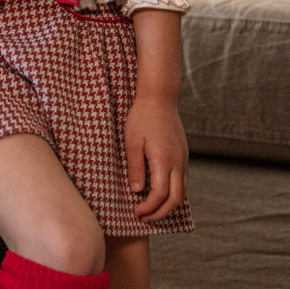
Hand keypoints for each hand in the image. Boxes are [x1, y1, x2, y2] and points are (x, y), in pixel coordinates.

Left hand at [124, 94, 188, 221]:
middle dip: (160, 213)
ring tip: (151, 210)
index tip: (136, 211)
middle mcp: (178, 162)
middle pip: (176, 200)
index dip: (149, 208)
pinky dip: (174, 194)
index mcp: (164, 159)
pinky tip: (161, 194)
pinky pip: (183, 181)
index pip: (160, 195)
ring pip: (182, 193)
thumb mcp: (132, 141)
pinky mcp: (184, 155)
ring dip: (168, 206)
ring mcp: (183, 159)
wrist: (159, 97)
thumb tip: (137, 191)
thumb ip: (135, 167)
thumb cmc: (142, 116)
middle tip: (143, 218)